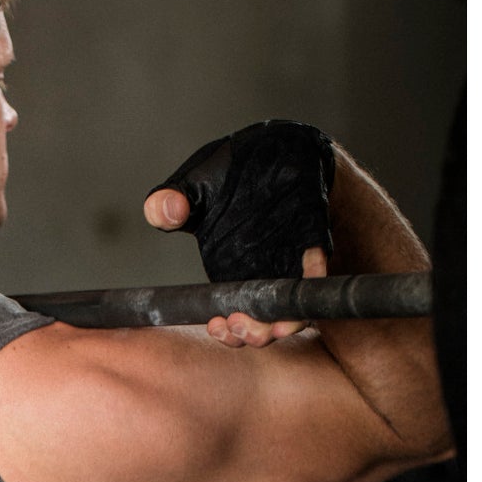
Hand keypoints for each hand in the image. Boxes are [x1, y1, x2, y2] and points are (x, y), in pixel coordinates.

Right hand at [144, 187, 324, 346]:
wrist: (274, 146)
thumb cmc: (229, 173)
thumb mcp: (192, 185)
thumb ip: (169, 202)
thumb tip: (163, 211)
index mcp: (228, 277)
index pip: (228, 320)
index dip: (224, 332)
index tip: (215, 325)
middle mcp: (259, 279)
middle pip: (262, 324)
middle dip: (252, 334)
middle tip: (238, 324)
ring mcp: (288, 266)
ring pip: (291, 310)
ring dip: (285, 322)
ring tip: (275, 323)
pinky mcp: (314, 247)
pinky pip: (318, 272)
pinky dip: (314, 277)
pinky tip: (308, 267)